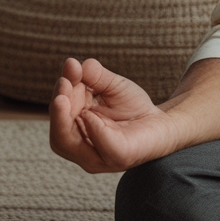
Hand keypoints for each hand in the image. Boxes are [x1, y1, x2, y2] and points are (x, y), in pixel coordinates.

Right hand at [49, 57, 180, 173]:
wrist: (162, 122)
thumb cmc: (133, 106)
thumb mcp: (112, 86)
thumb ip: (94, 76)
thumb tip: (72, 64)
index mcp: (75, 128)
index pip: (60, 111)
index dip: (62, 91)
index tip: (70, 67)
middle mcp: (80, 146)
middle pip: (59, 131)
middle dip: (57, 108)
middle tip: (63, 83)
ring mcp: (97, 156)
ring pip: (68, 144)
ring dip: (63, 120)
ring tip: (63, 98)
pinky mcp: (119, 157)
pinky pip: (103, 148)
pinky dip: (95, 131)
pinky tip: (90, 116)